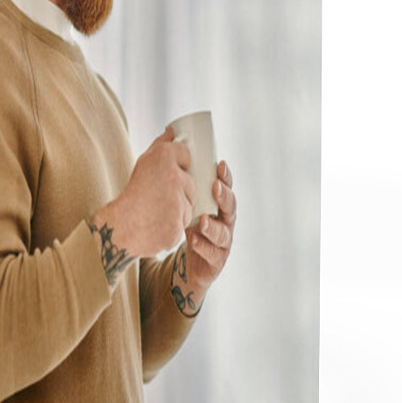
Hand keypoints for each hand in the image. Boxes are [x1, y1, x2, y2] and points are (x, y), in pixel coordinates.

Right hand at [101, 127, 195, 251]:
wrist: (122, 226)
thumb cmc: (134, 194)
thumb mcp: (144, 163)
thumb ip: (161, 145)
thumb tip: (172, 129)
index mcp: (163, 157)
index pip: (186, 153)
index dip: (178, 165)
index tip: (166, 174)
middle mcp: (172, 176)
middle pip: (191, 181)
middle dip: (180, 190)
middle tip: (159, 196)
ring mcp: (177, 200)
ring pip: (190, 201)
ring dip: (179, 207)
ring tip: (159, 210)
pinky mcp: (179, 221)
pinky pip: (186, 220)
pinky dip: (176, 223)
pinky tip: (160, 222)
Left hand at [170, 160, 236, 315]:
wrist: (186, 265)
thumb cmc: (187, 225)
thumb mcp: (184, 201)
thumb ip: (180, 174)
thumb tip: (170, 137)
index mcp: (217, 204)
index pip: (226, 187)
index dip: (226, 177)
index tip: (219, 165)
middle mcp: (224, 221)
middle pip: (231, 207)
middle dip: (224, 196)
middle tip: (214, 187)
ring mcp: (222, 242)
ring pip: (223, 233)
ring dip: (213, 226)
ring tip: (202, 220)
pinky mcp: (215, 261)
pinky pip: (212, 254)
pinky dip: (203, 246)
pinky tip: (193, 239)